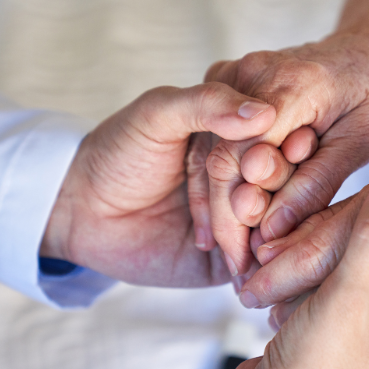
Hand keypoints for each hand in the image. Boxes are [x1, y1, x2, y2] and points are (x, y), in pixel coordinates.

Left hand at [40, 84, 274, 286]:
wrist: (84, 211)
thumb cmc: (119, 154)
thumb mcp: (158, 113)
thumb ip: (206, 103)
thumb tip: (264, 114)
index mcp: (239, 138)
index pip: (280, 143)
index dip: (280, 151)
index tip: (271, 159)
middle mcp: (248, 179)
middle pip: (284, 187)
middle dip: (270, 195)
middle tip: (243, 203)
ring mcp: (244, 221)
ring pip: (279, 227)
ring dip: (267, 233)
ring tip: (246, 236)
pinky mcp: (232, 259)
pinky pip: (259, 264)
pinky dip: (260, 265)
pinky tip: (250, 264)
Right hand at [196, 32, 368, 274]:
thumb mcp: (361, 141)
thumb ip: (315, 182)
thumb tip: (273, 229)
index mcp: (291, 85)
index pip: (243, 155)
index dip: (238, 213)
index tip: (245, 259)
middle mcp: (251, 74)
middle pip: (220, 157)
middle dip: (224, 219)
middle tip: (238, 267)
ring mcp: (235, 76)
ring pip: (209, 151)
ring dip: (216, 205)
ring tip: (232, 254)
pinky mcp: (230, 87)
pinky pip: (212, 139)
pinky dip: (217, 182)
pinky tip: (223, 221)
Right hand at [230, 165, 368, 368]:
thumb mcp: (346, 299)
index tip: (350, 220)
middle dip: (344, 270)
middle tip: (318, 271)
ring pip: (362, 295)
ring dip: (324, 284)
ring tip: (295, 298)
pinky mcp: (357, 361)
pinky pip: (345, 313)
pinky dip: (317, 301)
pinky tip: (293, 305)